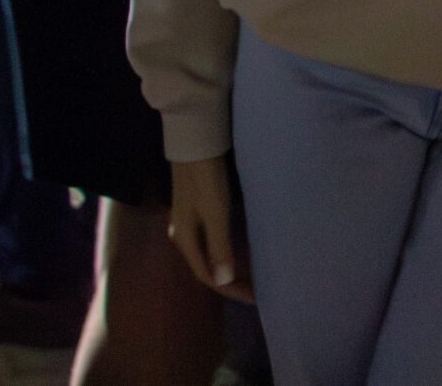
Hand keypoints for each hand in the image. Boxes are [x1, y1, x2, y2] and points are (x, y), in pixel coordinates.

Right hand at [168, 155, 255, 301]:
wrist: (194, 143)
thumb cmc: (206, 179)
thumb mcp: (215, 213)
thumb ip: (219, 247)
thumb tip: (223, 282)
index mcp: (184, 240)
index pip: (208, 276)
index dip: (231, 289)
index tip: (256, 298)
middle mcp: (184, 235)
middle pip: (208, 267)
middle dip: (231, 281)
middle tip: (258, 289)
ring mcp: (190, 222)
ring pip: (211, 253)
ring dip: (230, 266)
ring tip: (254, 274)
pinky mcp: (198, 209)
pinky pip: (214, 239)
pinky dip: (229, 249)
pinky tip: (243, 249)